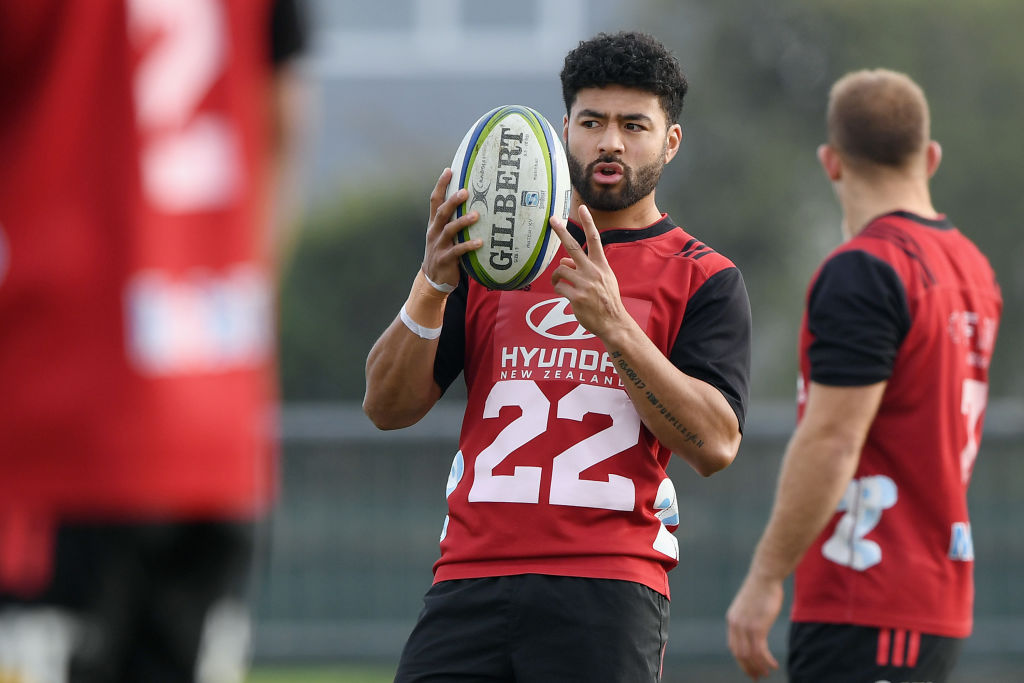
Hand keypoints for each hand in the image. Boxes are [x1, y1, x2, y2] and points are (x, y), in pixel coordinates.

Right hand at [421, 168, 481, 287]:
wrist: (433, 279)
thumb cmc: (444, 252)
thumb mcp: (444, 234)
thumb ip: (454, 220)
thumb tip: (476, 202)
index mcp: (434, 223)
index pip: (435, 200)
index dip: (441, 185)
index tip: (449, 170)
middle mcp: (434, 232)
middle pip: (441, 212)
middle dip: (453, 201)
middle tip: (465, 191)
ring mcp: (438, 245)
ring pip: (449, 230)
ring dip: (462, 222)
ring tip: (476, 216)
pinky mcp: (445, 259)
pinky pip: (457, 251)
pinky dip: (468, 246)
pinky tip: (480, 242)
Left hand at [548, 206, 626, 337]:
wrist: (613, 322)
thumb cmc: (606, 300)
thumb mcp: (601, 281)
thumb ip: (584, 269)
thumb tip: (563, 261)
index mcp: (601, 265)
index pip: (594, 239)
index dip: (589, 223)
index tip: (582, 208)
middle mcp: (593, 271)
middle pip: (573, 247)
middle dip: (562, 232)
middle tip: (552, 219)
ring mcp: (585, 284)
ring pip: (561, 270)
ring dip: (558, 276)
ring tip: (561, 283)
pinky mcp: (576, 297)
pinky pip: (559, 287)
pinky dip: (559, 289)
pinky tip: (565, 294)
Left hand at [726, 573, 783, 679]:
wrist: (765, 576)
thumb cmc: (761, 589)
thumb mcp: (750, 605)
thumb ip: (748, 618)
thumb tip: (755, 629)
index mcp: (732, 620)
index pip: (733, 647)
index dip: (741, 661)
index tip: (749, 669)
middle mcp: (736, 625)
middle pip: (740, 654)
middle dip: (749, 668)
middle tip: (758, 677)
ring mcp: (745, 627)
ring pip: (750, 655)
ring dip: (759, 667)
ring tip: (767, 673)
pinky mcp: (757, 627)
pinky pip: (760, 651)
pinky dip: (767, 661)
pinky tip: (774, 665)